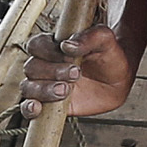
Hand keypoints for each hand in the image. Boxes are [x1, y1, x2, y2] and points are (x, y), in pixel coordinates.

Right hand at [20, 24, 134, 118]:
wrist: (119, 81)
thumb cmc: (109, 56)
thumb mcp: (105, 41)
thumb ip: (89, 37)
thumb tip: (67, 45)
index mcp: (53, 45)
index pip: (36, 45)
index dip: (48, 52)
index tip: (69, 56)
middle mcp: (45, 65)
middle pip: (32, 67)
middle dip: (53, 72)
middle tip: (76, 74)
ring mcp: (45, 85)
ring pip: (28, 87)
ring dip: (44, 90)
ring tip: (66, 90)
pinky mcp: (48, 104)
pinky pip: (28, 108)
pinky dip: (28, 108)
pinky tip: (37, 108)